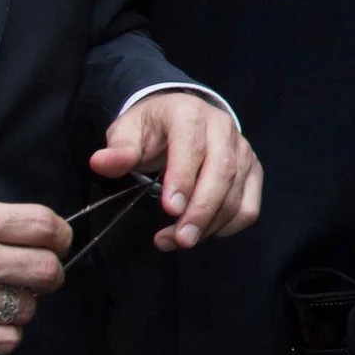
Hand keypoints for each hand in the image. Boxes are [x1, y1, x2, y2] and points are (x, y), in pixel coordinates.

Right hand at [0, 189, 71, 353]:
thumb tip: (28, 229)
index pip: (45, 226)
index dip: (60, 235)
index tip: (55, 241)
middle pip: (48, 271)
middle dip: (48, 270)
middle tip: (35, 270)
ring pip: (30, 307)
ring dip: (22, 301)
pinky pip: (8, 340)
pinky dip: (5, 331)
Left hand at [89, 92, 261, 249]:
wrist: (181, 117)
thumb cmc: (152, 129)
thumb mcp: (128, 132)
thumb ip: (118, 150)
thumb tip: (100, 162)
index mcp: (189, 114)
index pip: (192, 146)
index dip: (183, 178)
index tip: (170, 209)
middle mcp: (223, 128)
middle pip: (222, 172)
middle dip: (201, 210)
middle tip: (180, 239)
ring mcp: (243, 150)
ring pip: (237, 194)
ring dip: (210, 224)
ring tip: (177, 240)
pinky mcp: (253, 171)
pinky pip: (249, 206)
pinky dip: (229, 225)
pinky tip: (204, 231)